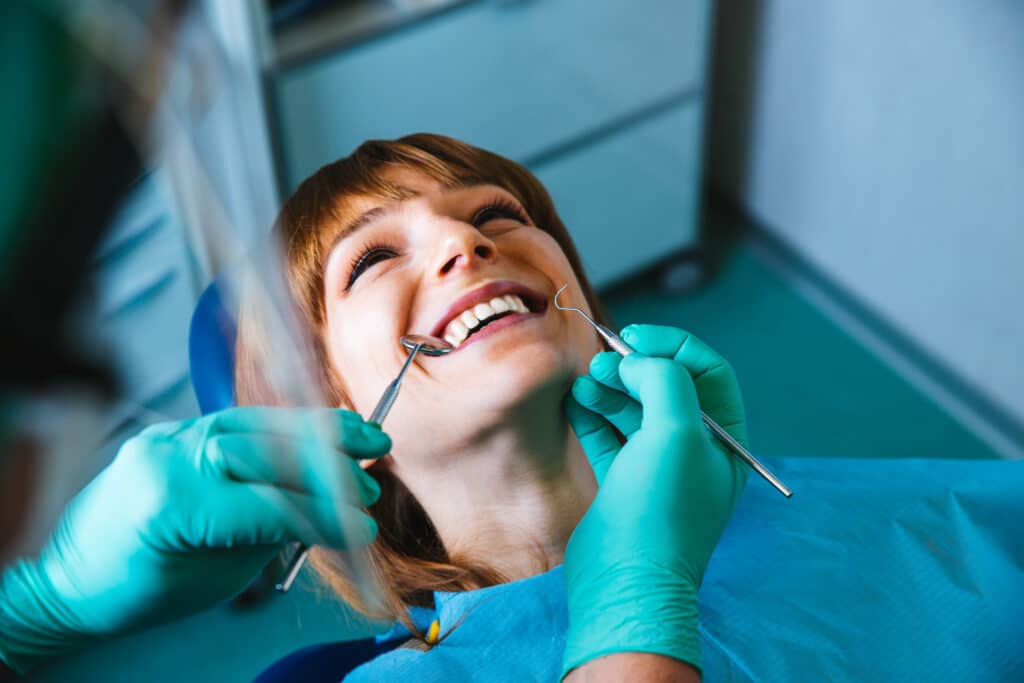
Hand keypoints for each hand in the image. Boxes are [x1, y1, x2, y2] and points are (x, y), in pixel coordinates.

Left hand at [0, 407, 388, 673]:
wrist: (77, 573)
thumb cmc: (145, 589)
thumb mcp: (218, 574)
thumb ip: (271, 533)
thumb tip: (331, 508)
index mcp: (172, 503)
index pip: (267, 503)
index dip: (324, 515)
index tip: (365, 528)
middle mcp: (170, 456)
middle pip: (268, 451)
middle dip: (328, 466)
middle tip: (372, 482)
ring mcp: (172, 435)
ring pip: (260, 423)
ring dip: (318, 431)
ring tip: (366, 438)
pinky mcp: (178, 429)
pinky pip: (242, 421)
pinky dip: (288, 427)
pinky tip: (325, 428)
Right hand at [561, 324, 748, 676]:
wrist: (625, 583)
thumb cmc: (661, 511)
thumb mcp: (677, 433)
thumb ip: (664, 381)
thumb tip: (637, 360)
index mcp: (723, 442)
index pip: (707, 373)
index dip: (673, 346)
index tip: (634, 336)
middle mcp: (694, 453)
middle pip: (665, 387)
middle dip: (633, 367)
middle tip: (602, 362)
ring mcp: (656, 469)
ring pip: (632, 409)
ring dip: (608, 388)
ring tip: (584, 382)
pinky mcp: (621, 483)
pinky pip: (607, 434)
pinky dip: (591, 413)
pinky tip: (575, 399)